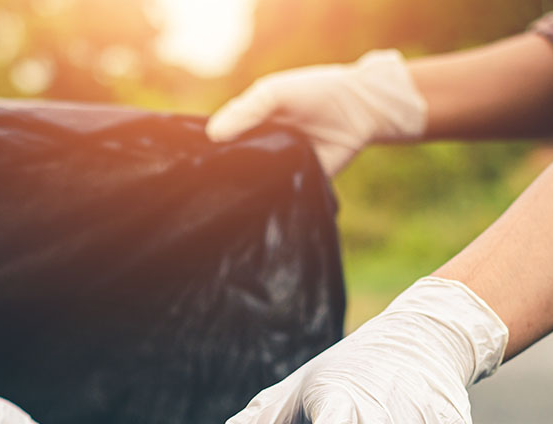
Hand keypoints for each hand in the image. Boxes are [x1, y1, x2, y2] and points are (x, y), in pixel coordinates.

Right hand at [206, 50, 426, 176]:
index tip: (191, 162)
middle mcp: (260, 149)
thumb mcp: (274, 93)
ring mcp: (277, 168)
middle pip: (232, 165)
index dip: (206, 150)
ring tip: (225, 194)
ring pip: (252, 183)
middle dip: (221, 172)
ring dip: (243, 187)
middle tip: (205, 183)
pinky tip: (254, 202)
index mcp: (250, 125)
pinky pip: (277, 195)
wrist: (361, 109)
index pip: (220, 142)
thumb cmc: (315, 92)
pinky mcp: (298, 184)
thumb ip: (246, 111)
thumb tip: (213, 136)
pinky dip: (267, 198)